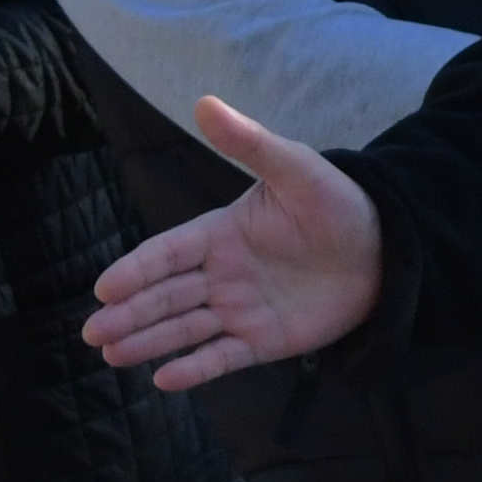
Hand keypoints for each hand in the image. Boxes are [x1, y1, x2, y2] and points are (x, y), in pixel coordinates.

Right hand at [82, 94, 388, 385]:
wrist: (388, 247)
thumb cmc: (338, 202)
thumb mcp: (295, 168)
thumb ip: (249, 143)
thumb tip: (206, 102)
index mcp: (219, 233)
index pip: (165, 253)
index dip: (135, 270)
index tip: (104, 288)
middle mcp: (221, 274)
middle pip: (165, 296)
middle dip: (128, 314)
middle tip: (93, 333)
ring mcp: (240, 309)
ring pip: (184, 329)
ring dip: (148, 342)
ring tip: (112, 356)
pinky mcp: (264, 340)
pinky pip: (223, 357)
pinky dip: (195, 369)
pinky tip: (166, 380)